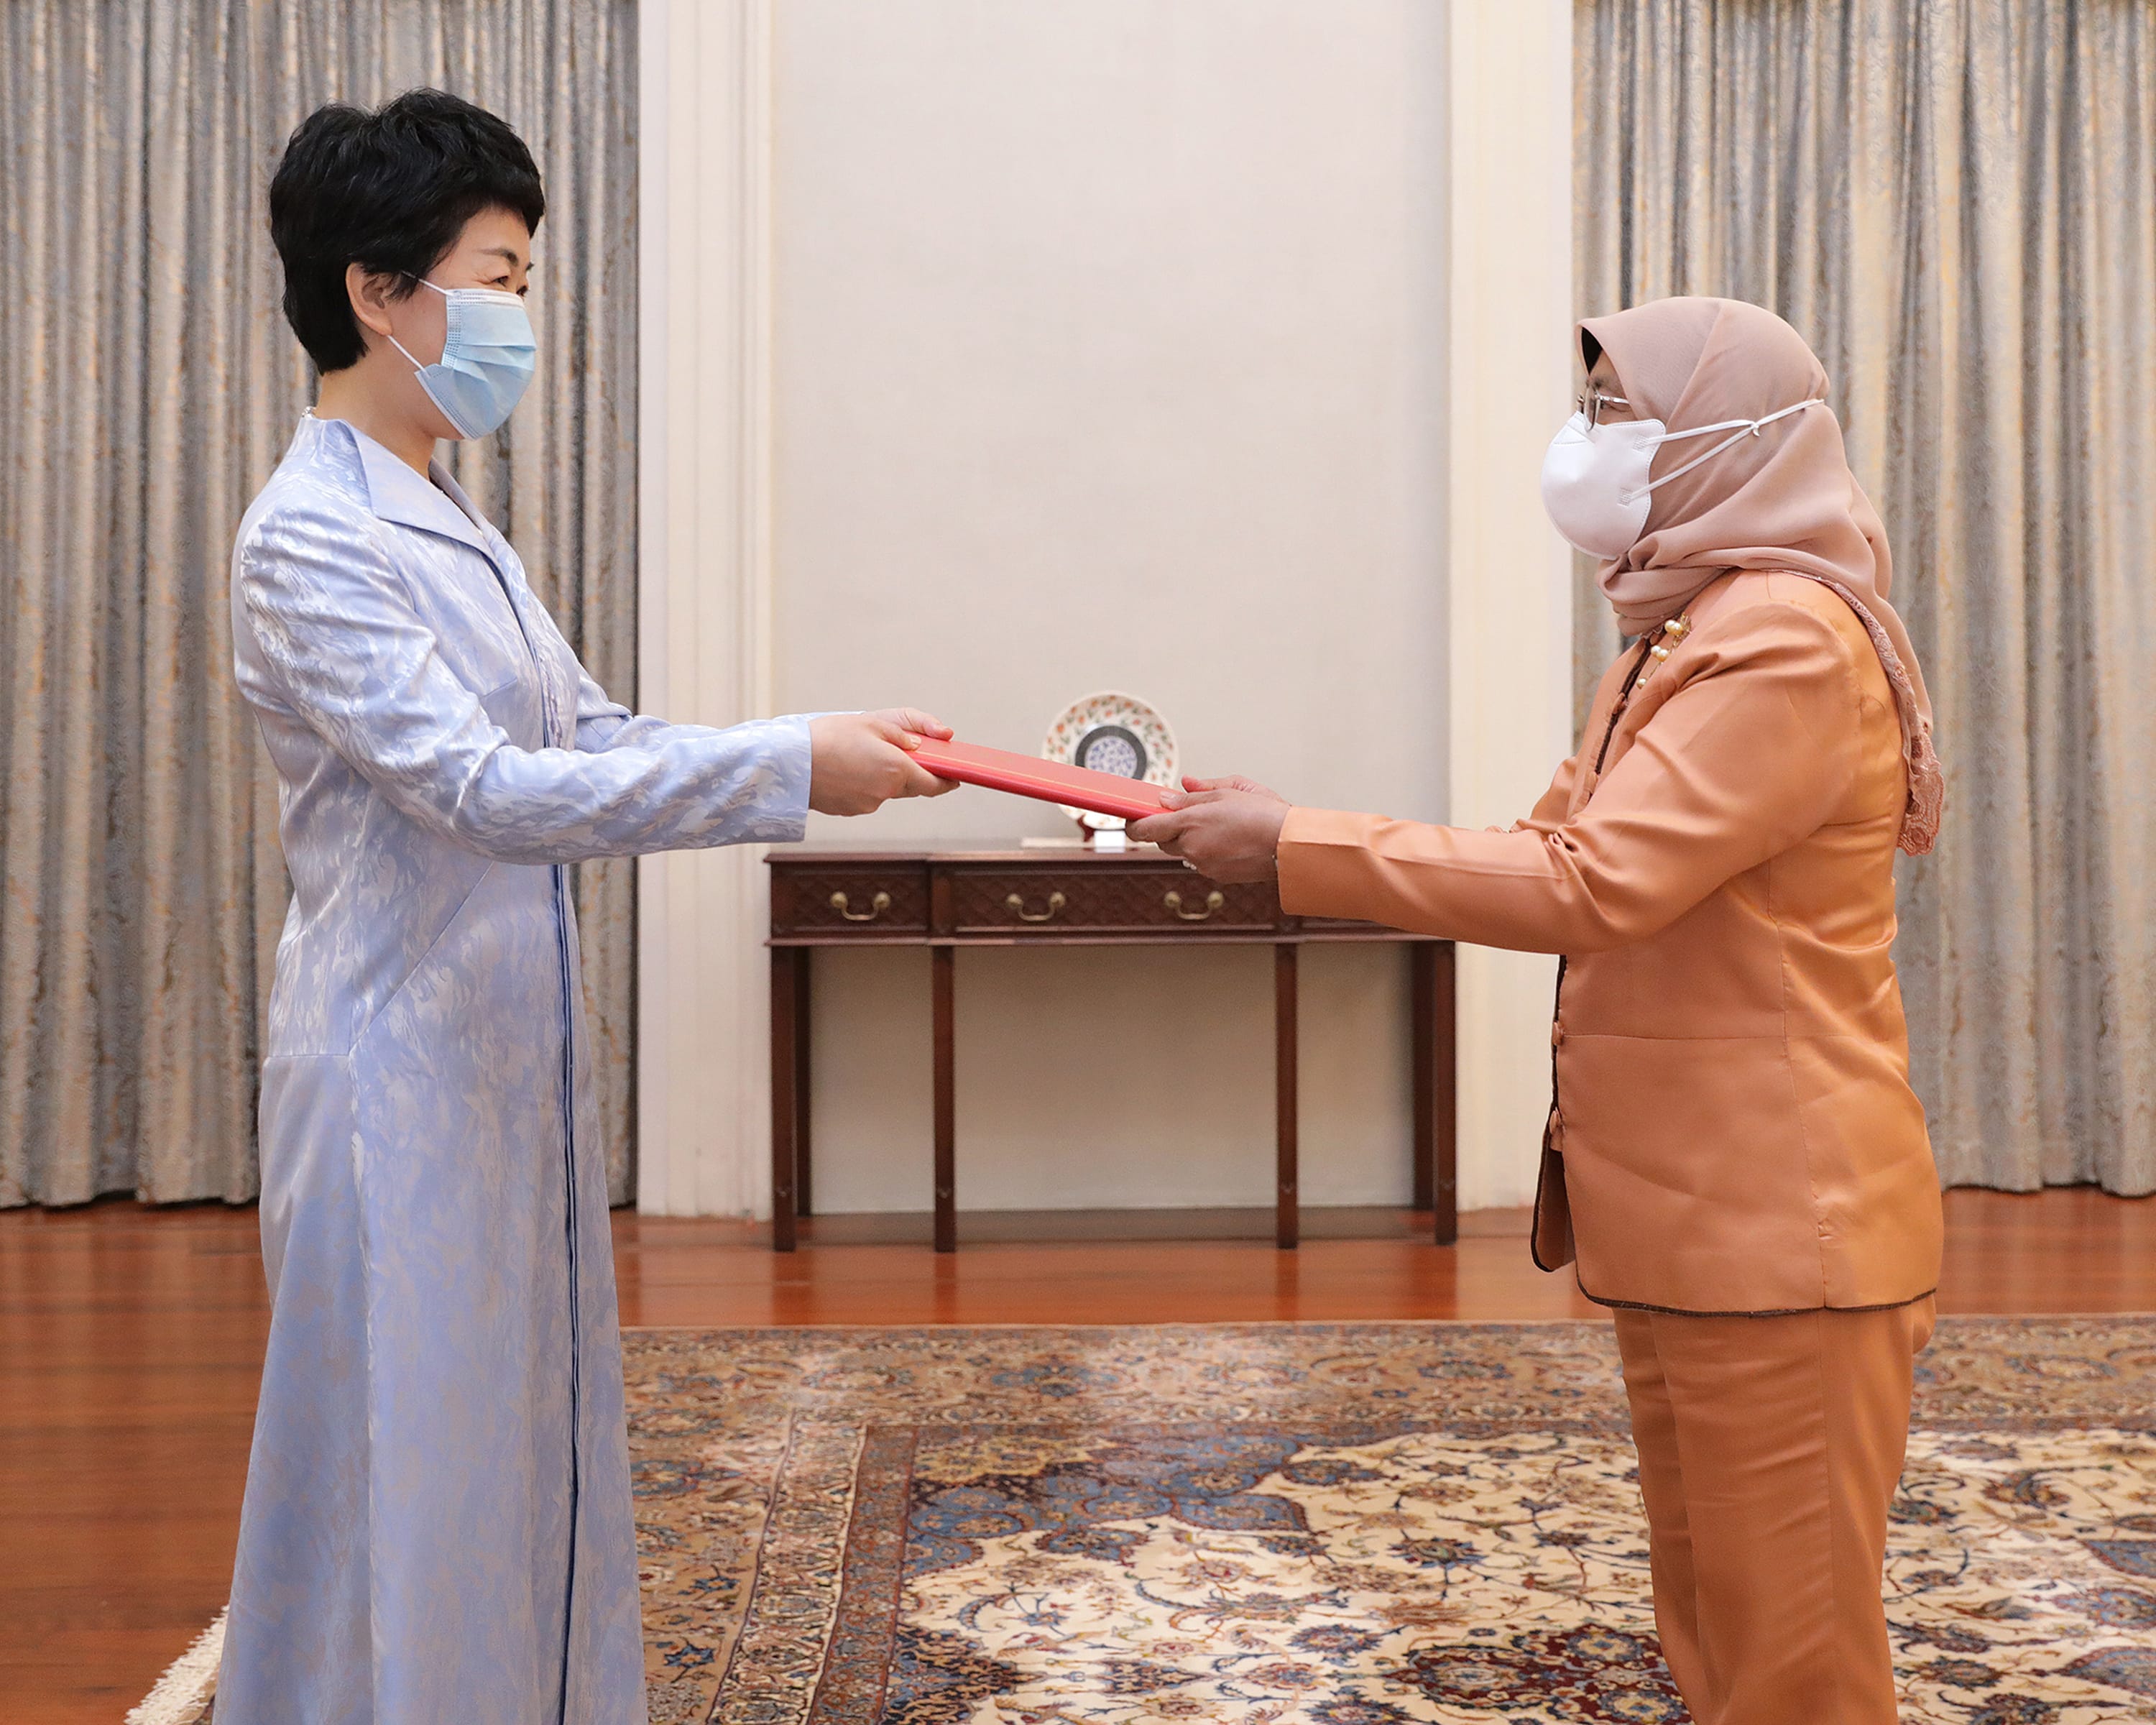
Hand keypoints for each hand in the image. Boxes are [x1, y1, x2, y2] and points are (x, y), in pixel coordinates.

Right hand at [808, 709, 958, 815]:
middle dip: (911, 773)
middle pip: (911, 787)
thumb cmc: (829, 737)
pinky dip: (863, 784)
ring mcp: (868, 804)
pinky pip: (866, 796)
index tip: (954, 777)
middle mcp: (887, 792)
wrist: (789, 763)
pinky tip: (845, 769)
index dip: (947, 781)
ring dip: (883, 777)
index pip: (934, 784)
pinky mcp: (850, 810)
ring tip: (859, 756)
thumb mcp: (871, 723)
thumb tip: (920, 748)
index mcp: (898, 769)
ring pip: (886, 791)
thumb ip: (903, 736)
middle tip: (904, 756)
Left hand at [1127, 775, 1289, 882]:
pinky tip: (1227, 839)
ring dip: (1189, 839)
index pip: (1144, 829)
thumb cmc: (1263, 814)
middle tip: (1183, 814)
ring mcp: (1203, 864)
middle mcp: (1191, 848)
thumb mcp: (1227, 791)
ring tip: (1214, 825)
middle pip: (1162, 841)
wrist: (1289, 845)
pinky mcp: (1216, 876)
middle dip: (1167, 828)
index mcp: (1189, 823)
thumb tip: (1170, 794)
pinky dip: (1206, 850)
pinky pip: (1200, 861)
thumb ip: (1194, 793)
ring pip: (1182, 852)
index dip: (1133, 824)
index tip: (1131, 818)